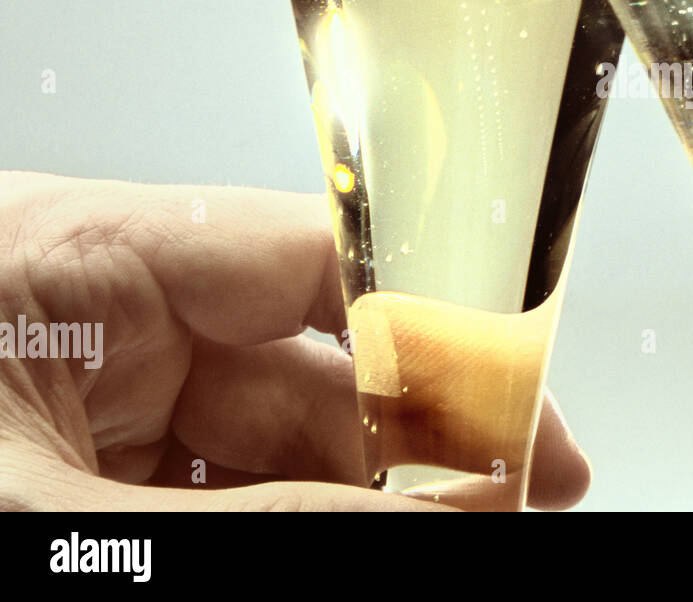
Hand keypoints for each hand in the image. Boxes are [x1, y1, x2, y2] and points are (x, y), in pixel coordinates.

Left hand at [0, 172, 589, 510]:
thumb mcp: (76, 524)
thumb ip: (285, 517)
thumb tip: (454, 506)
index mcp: (75, 258)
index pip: (308, 252)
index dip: (434, 325)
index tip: (518, 409)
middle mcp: (94, 311)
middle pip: (310, 359)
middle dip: (412, 441)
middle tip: (506, 500)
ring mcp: (89, 395)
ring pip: (275, 437)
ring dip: (360, 495)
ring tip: (442, 525)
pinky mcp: (80, 460)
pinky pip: (216, 481)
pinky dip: (284, 519)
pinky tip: (348, 540)